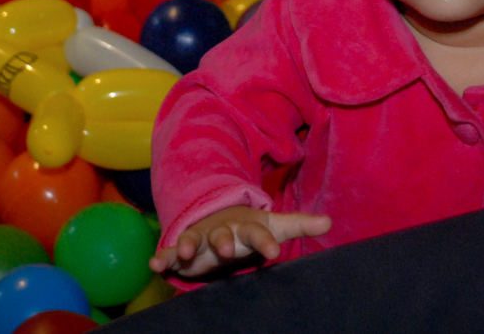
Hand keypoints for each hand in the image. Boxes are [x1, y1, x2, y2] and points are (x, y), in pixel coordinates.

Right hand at [149, 205, 331, 278]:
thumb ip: (299, 225)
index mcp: (246, 226)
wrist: (219, 217)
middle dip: (224, 241)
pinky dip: (163, 257)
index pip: (258, 233)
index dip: (266, 242)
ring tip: (184, 255)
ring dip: (187, 245)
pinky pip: (170, 253)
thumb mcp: (275, 226)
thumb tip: (329, 221)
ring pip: (193, 240)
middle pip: (223, 234)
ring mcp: (201, 238)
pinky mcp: (183, 250)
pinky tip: (153, 265)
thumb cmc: (250, 228)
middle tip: (227, 250)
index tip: (274, 253)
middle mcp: (222, 230)